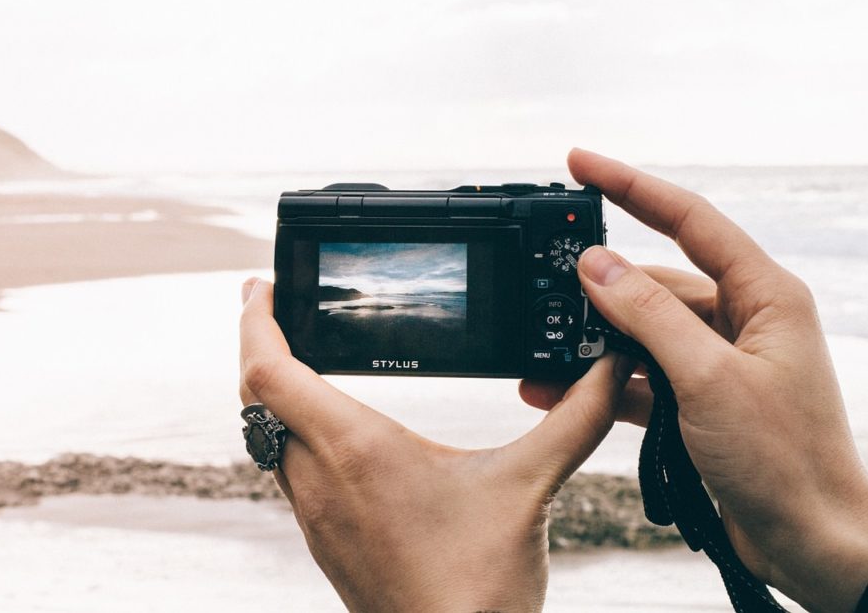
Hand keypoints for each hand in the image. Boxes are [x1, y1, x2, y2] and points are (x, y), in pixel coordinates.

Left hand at [239, 279, 631, 611]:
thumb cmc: (478, 588)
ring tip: (295, 353)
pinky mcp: (325, 540)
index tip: (264, 284)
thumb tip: (611, 369)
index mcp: (355, 450)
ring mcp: (315, 514)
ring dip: (273, 389)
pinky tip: (328, 428)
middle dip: (260, 342)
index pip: (269, 370)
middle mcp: (318, 479)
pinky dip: (291, 429)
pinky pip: (287, 468)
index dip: (256, 319)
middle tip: (274, 304)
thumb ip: (573, 419)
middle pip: (255, 396)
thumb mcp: (528, 486)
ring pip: (267, 434)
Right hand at [521, 149, 867, 612]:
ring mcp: (718, 360)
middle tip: (546, 282)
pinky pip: (641, 374)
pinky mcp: (699, 397)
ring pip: (642, 331)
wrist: (810, 542)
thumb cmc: (785, 460)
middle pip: (657, 279)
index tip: (580, 164)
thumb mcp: (708, 378)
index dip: (630, 185)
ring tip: (543, 351)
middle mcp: (742, 318)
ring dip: (594, 341)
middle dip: (601, 286)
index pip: (688, 217)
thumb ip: (648, 315)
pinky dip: (603, 381)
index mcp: (763, 294)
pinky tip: (560, 389)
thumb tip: (596, 264)